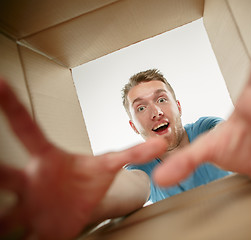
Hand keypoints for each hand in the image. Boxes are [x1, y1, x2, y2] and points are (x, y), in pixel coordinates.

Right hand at [0, 78, 166, 239]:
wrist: (80, 204)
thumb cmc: (87, 179)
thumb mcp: (109, 165)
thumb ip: (134, 154)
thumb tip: (160, 143)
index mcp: (48, 159)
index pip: (29, 129)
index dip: (13, 107)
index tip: (0, 82)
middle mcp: (31, 179)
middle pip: (6, 175)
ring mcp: (29, 205)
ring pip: (6, 213)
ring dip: (1, 218)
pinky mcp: (35, 228)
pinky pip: (23, 237)